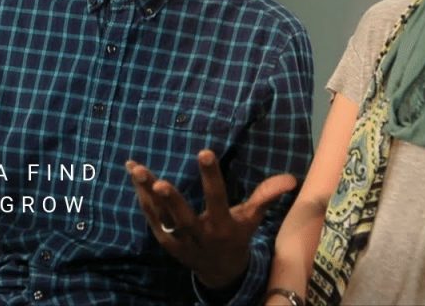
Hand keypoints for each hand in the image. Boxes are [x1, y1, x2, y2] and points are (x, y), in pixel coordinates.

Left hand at [125, 149, 296, 289]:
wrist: (221, 273)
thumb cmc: (238, 237)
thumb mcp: (253, 219)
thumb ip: (266, 196)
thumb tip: (290, 178)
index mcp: (223, 227)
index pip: (217, 198)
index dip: (210, 176)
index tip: (204, 152)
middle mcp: (200, 236)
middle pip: (182, 217)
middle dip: (170, 200)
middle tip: (158, 181)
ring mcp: (180, 241)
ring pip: (160, 217)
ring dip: (147, 193)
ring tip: (136, 168)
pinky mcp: (165, 242)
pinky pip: (151, 219)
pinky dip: (143, 199)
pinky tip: (135, 177)